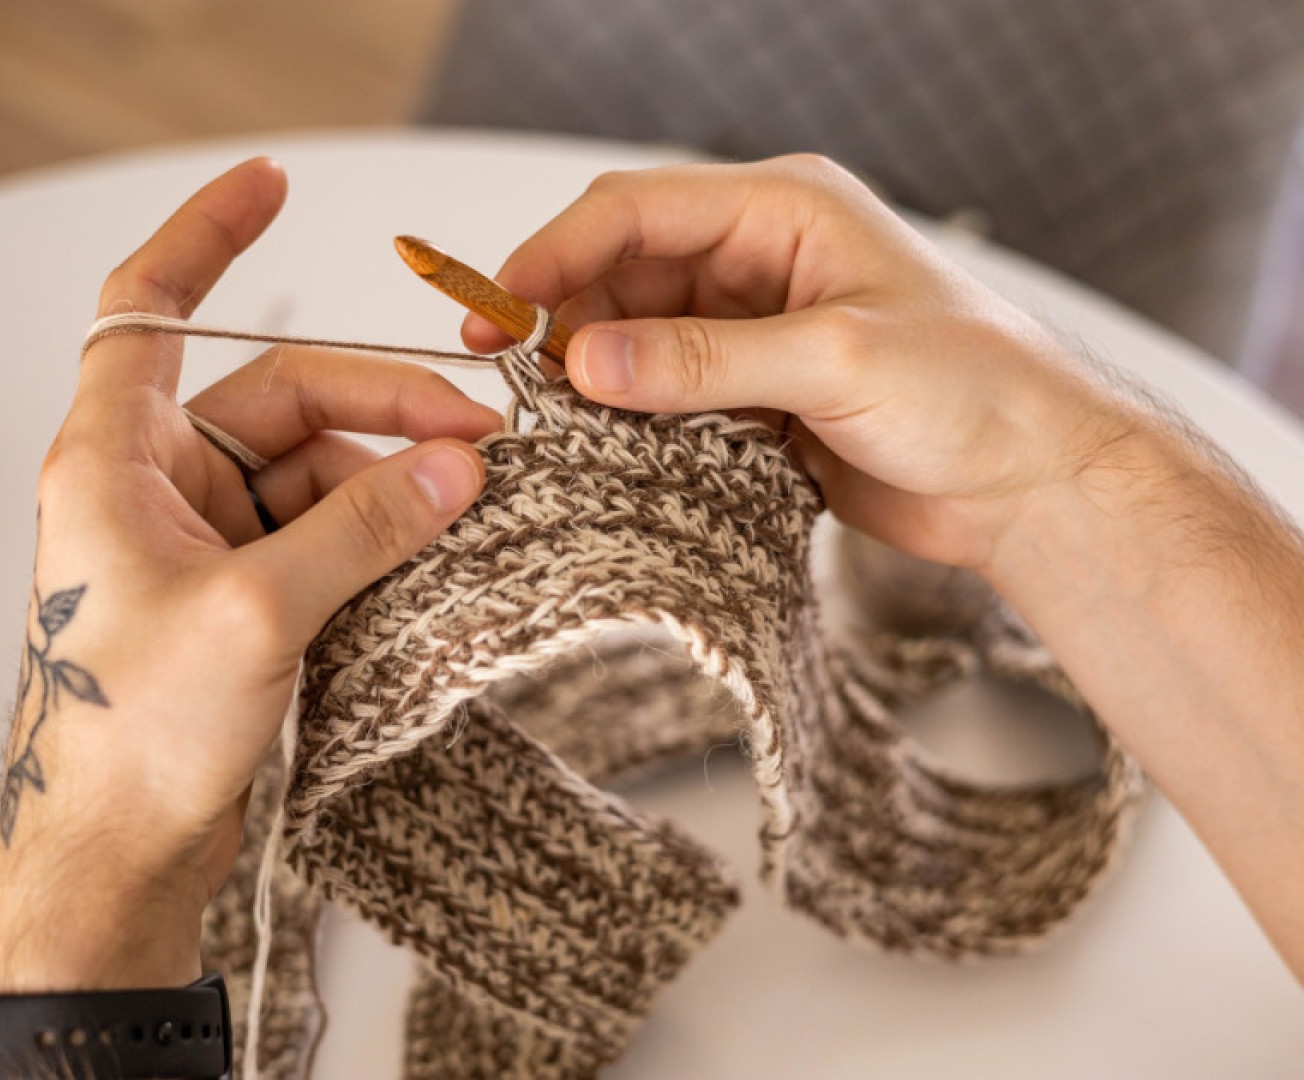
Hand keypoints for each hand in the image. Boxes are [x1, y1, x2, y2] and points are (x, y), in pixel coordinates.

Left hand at [0, 159, 499, 990]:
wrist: (122, 856)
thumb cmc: (132, 737)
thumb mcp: (257, 613)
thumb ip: (362, 529)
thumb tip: (455, 468)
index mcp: (119, 461)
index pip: (151, 311)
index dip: (207, 237)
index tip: (271, 186)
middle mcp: (161, 486)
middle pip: (284, 399)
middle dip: (385, 409)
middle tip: (482, 439)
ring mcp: (209, 540)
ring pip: (321, 471)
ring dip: (397, 484)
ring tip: (474, 508)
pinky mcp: (248, 591)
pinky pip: (329, 532)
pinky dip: (385, 534)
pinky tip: (440, 550)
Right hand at [463, 155, 1132, 575]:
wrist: (1031, 484)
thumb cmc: (976, 393)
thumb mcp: (833, 362)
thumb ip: (703, 361)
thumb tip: (585, 361)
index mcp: (785, 210)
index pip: (639, 210)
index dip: (557, 253)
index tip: (497, 309)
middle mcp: (763, 260)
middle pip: (626, 270)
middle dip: (564, 317)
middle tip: (512, 378)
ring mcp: (756, 330)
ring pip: (639, 336)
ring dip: (595, 373)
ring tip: (552, 418)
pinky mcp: (756, 394)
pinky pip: (668, 393)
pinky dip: (631, 415)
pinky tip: (604, 443)